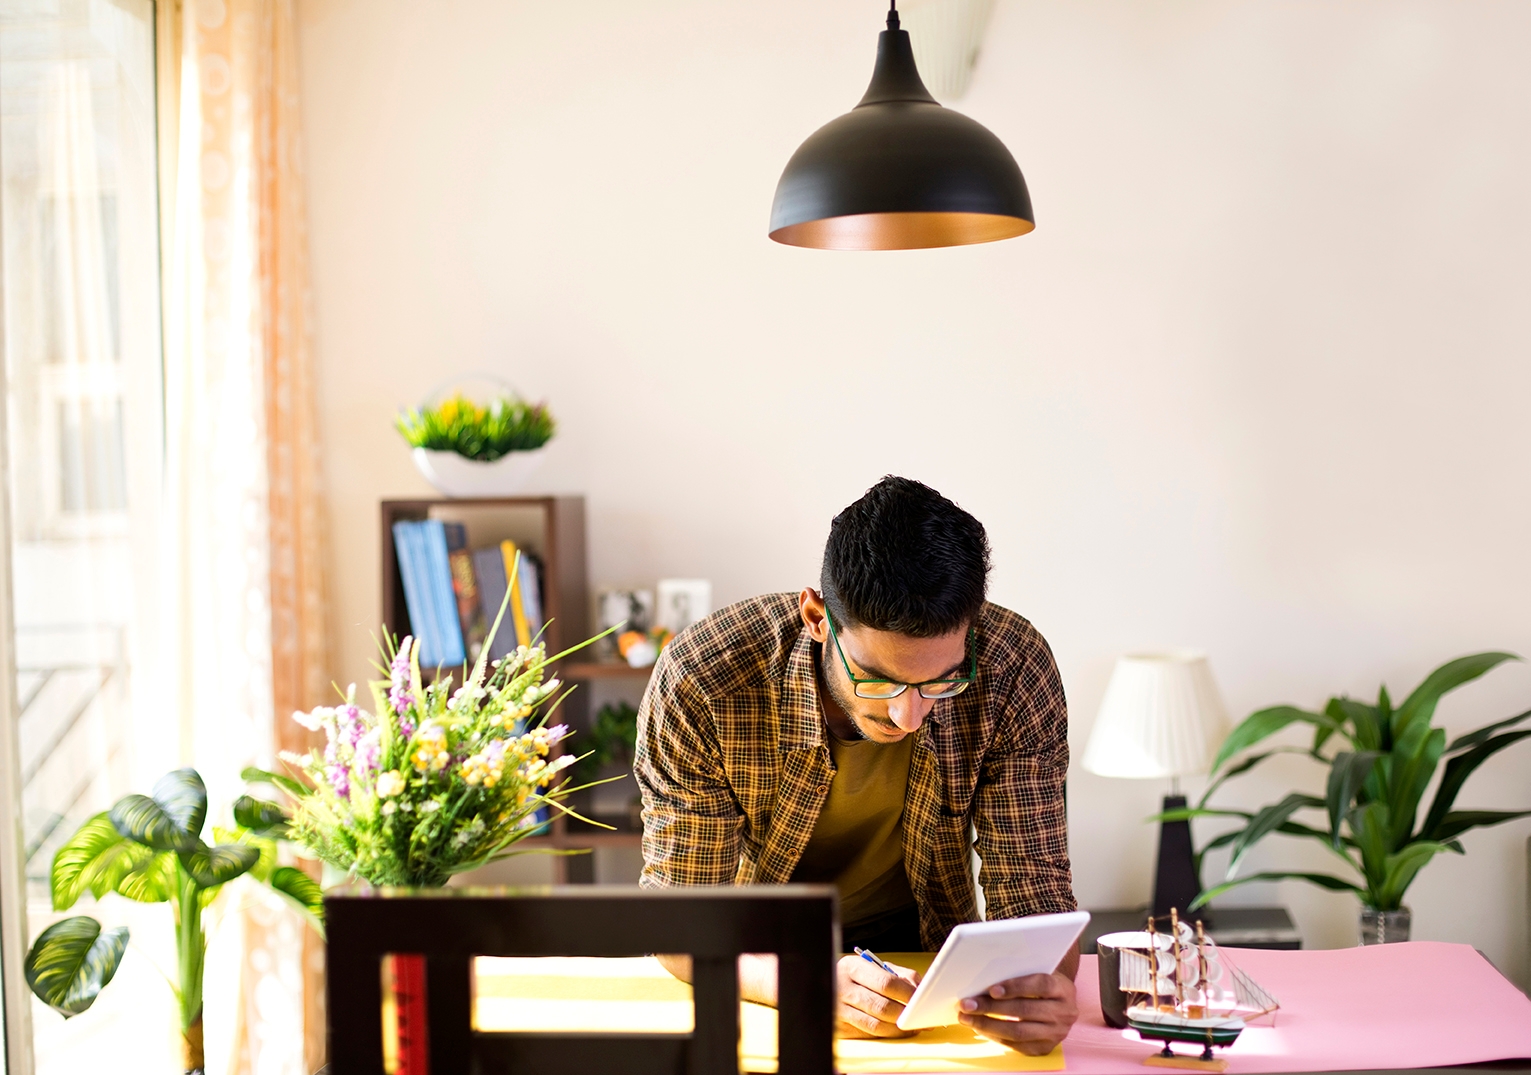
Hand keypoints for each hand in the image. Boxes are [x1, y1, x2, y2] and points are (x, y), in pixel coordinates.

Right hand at [835, 954, 920, 1037]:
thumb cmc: (857, 976)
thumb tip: (920, 990)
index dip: (907, 994)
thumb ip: (899, 975)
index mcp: (852, 967)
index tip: (921, 1000)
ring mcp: (839, 1009)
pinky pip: (868, 1034)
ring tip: (911, 1027)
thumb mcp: (874, 967)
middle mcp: (842, 987)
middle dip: (905, 1015)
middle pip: (882, 1006)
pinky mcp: (840, 1027)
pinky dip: (887, 1035)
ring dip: (899, 1029)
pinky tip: (896, 1031)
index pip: (886, 982)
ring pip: (876, 1025)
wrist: (826, 985)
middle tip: (920, 1018)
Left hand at [957, 970, 1077, 1054]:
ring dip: (988, 1025)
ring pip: (1018, 1031)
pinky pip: (1017, 1045)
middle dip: (991, 1007)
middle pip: (1024, 1011)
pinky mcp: (1045, 1048)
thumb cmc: (1040, 982)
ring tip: (967, 1018)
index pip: (1040, 985)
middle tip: (967, 1004)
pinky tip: (980, 1028)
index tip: (991, 989)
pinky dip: (995, 1037)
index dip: (1015, 987)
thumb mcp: (1038, 971)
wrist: (1060, 1002)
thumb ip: (1018, 972)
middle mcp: (1063, 1013)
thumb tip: (983, 976)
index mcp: (1062, 988)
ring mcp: (1056, 1033)